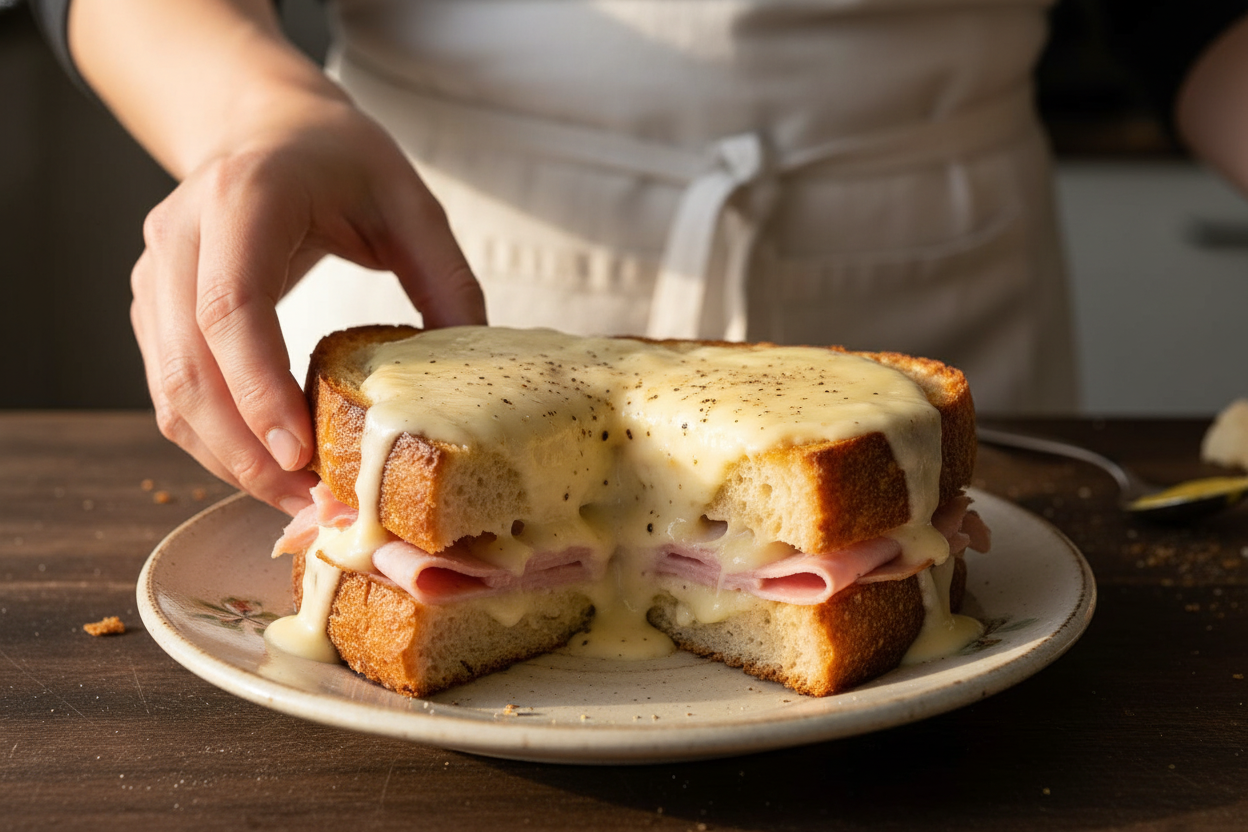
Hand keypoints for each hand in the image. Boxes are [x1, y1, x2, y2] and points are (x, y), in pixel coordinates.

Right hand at [129, 93, 485, 513]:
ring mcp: (154, 276)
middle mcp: (179, 238)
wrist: (262, 126)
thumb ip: (445, 277)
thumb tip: (471, 370)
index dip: (259, 388)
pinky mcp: (153, 308)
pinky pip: (170, 390)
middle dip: (246, 450)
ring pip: (169, 391)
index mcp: (243, 199)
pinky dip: (214, 441)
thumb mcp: (409, 199)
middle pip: (189, 366)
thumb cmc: (338, 158)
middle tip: (311, 504)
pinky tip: (269, 468)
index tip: (300, 453)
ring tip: (297, 501)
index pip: (230, 306)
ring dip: (227, 458)